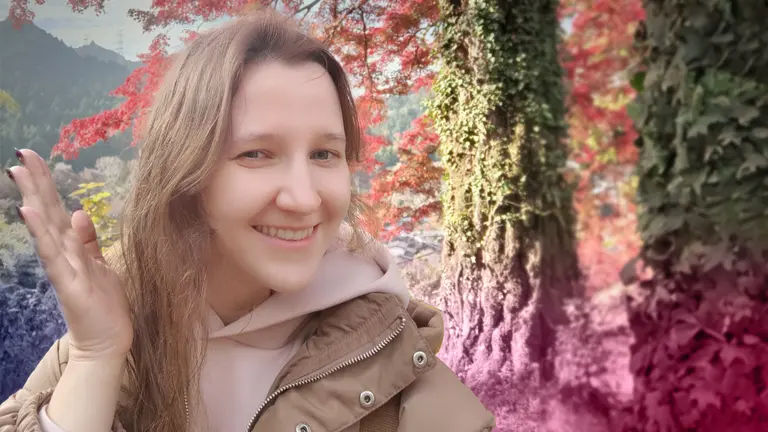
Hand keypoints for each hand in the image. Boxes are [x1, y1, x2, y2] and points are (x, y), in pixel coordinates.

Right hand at [8, 149, 132, 359]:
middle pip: (48, 212)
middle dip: (36, 183)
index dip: (46, 184)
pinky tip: (30, 213)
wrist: (107, 342)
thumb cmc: (104, 304)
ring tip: (19, 173)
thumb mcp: (100, 265)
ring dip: (34, 200)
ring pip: (47, 229)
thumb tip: (77, 211)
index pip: (57, 209)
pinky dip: (42, 234)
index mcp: (73, 248)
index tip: (33, 157)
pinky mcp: (69, 284)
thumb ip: (87, 241)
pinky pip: (53, 256)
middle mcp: (64, 254)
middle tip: (20, 155)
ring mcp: (64, 268)